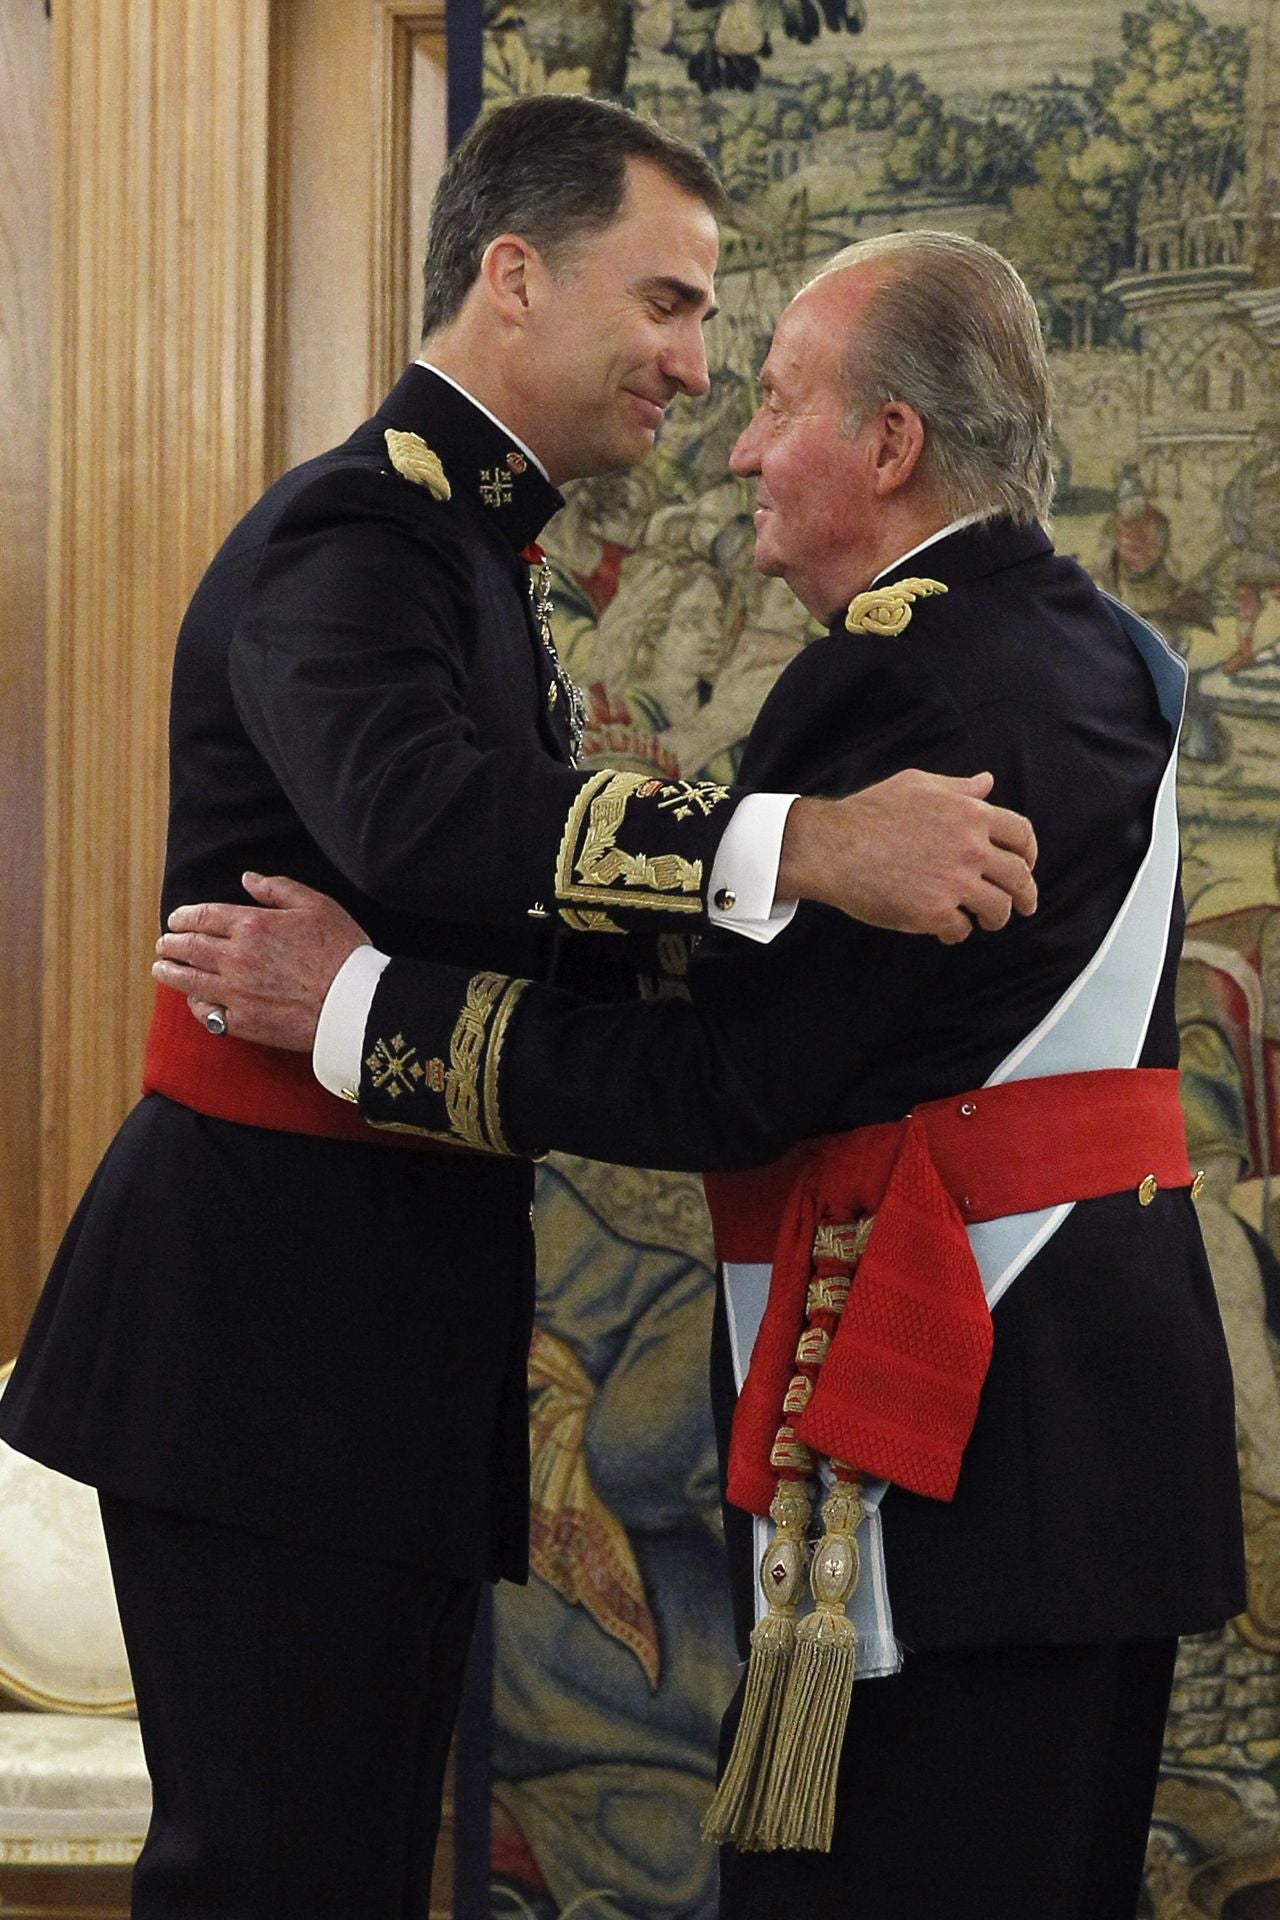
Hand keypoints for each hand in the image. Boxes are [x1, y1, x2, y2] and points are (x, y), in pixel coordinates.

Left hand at [152, 873, 368, 1049]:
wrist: (354, 1003)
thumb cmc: (342, 951)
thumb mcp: (316, 906)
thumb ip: (278, 889)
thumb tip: (248, 878)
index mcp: (252, 924)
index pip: (202, 916)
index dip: (183, 917)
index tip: (176, 919)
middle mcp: (236, 958)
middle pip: (188, 947)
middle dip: (170, 943)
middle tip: (164, 943)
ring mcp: (236, 992)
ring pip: (188, 980)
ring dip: (169, 973)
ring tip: (161, 969)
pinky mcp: (243, 1022)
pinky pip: (206, 1014)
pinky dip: (195, 1004)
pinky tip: (193, 999)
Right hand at [777, 770, 1037, 944]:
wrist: (833, 847)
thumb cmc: (870, 812)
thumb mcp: (917, 785)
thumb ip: (958, 788)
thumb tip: (987, 782)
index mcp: (970, 814)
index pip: (1021, 834)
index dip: (1029, 853)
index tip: (1027, 866)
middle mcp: (970, 848)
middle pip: (1019, 877)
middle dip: (1027, 895)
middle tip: (1025, 906)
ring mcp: (954, 883)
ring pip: (998, 909)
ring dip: (996, 918)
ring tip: (986, 921)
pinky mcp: (934, 913)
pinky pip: (961, 930)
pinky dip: (957, 932)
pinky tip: (946, 930)